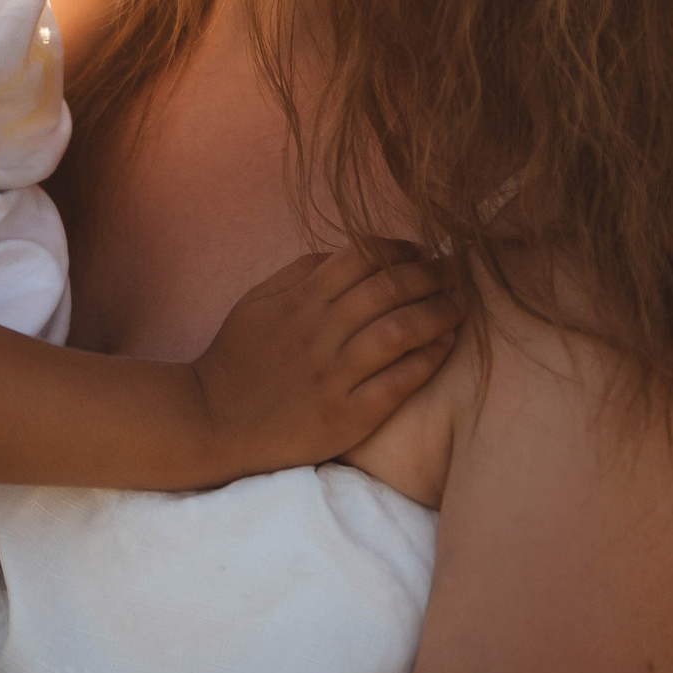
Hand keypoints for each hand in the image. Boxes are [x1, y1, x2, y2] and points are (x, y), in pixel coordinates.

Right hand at [189, 248, 463, 479]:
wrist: (212, 422)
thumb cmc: (236, 359)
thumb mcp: (256, 303)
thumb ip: (299, 273)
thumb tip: (345, 254)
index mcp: (299, 301)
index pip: (361, 259)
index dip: (398, 249)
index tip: (421, 252)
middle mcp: (319, 333)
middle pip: (388, 289)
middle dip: (429, 274)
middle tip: (453, 272)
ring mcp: (334, 376)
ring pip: (399, 332)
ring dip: (437, 312)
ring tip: (460, 305)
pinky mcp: (346, 416)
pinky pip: (398, 383)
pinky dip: (427, 360)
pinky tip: (446, 345)